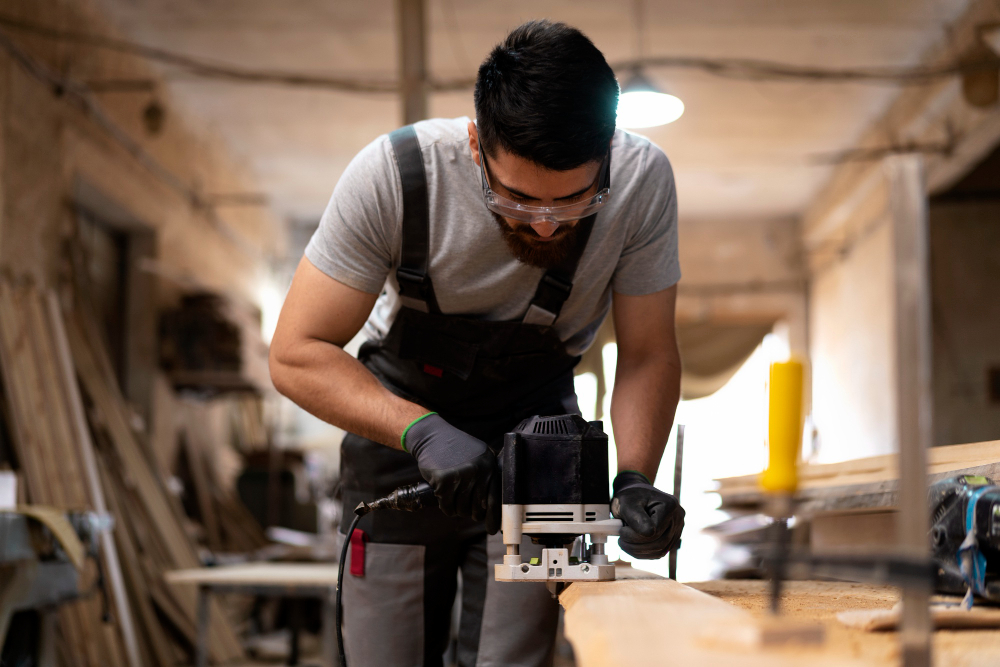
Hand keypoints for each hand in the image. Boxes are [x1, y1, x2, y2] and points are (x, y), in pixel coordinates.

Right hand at [404, 414, 499, 531]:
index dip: (493, 517)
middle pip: (477, 508)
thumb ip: (486, 476)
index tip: (492, 529)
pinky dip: (444, 505)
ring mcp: (461, 475)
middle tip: (464, 508)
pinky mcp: (444, 480)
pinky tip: (442, 494)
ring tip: (452, 495)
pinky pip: (446, 506)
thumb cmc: (455, 449)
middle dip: (470, 513)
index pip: (494, 498)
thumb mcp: (478, 457)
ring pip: (461, 509)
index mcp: (489, 465)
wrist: (432, 436)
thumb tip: (491, 507)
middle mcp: (478, 470)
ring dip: (455, 508)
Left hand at [611, 471, 684, 558]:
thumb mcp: (627, 503)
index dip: (634, 536)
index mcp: (669, 505)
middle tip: (620, 540)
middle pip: (659, 543)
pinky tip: (632, 546)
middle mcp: (678, 517)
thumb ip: (636, 518)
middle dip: (635, 546)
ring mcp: (677, 528)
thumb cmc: (631, 497)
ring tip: (624, 542)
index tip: (621, 530)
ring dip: (638, 551)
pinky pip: (659, 552)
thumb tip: (648, 534)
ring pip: (660, 550)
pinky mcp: (672, 538)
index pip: (654, 531)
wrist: (636, 495)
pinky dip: (643, 553)